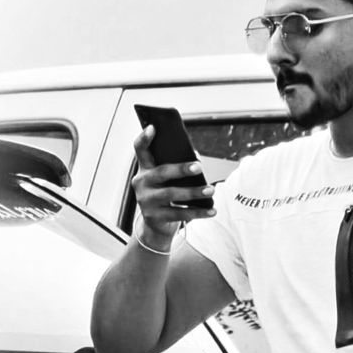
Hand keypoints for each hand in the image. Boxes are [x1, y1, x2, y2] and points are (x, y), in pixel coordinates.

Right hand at [131, 125, 214, 245]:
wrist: (155, 225)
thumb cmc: (165, 195)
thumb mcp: (168, 180)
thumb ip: (178, 167)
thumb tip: (196, 158)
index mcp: (144, 169)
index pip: (140, 150)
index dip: (145, 138)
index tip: (153, 126)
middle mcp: (141, 183)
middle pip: (161, 172)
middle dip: (181, 169)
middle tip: (199, 166)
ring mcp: (146, 201)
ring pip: (171, 194)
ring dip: (193, 192)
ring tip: (211, 190)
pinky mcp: (154, 217)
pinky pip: (179, 214)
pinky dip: (198, 212)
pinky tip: (212, 210)